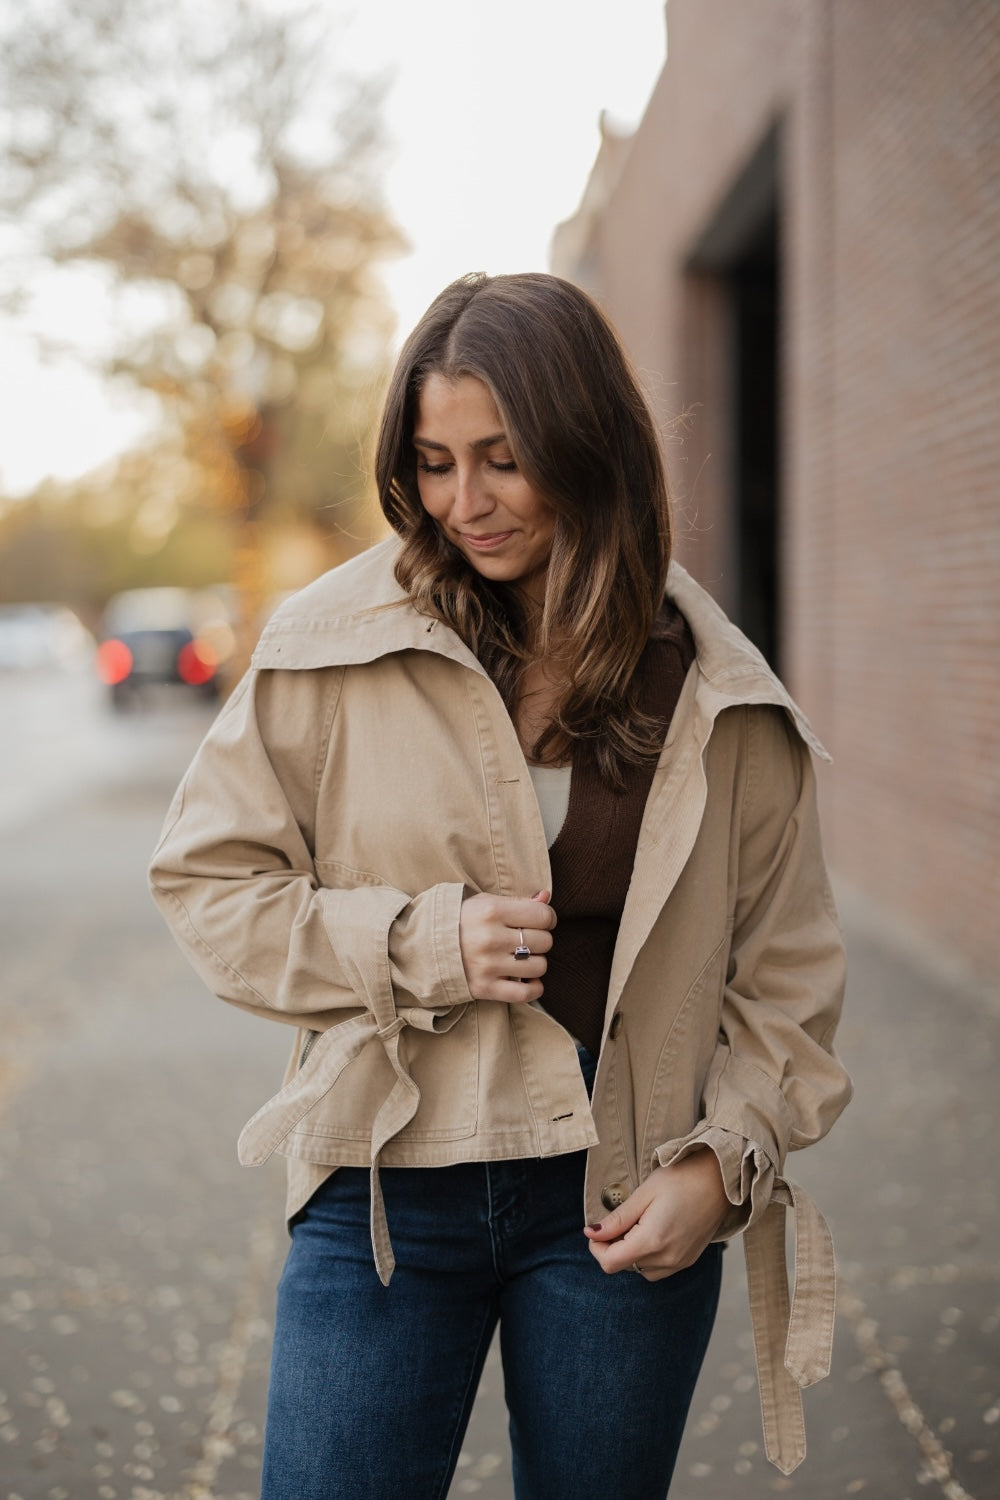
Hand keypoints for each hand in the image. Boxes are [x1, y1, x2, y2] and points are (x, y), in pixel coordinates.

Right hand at [459, 890, 555, 1003]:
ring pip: (539, 967)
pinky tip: (526, 979)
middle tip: (525, 940)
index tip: (538, 922)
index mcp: (491, 911)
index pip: (543, 916)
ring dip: (535, 963)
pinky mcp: (484, 988)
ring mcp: (488, 965)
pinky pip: (525, 994)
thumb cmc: (460, 921)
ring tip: (521, 958)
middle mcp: (490, 938)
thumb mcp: (485, 902)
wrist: (423, 947)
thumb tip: (546, 897)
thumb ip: (518, 901)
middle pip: (544, 941)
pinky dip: (533, 988)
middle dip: (540, 940)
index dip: (547, 918)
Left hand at [584, 1149, 728, 1278]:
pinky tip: (654, 1232)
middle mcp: (667, 1258)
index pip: (610, 1263)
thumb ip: (617, 1219)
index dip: (596, 1248)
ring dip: (632, 1254)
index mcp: (653, 1241)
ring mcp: (680, 1262)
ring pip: (641, 1271)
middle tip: (620, 1220)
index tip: (597, 1229)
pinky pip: (659, 1269)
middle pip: (624, 1267)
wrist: (721, 1179)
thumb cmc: (681, 1178)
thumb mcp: (644, 1193)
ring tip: (638, 1224)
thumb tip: (591, 1233)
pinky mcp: (689, 1260)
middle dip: (614, 1247)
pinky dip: (649, 1257)